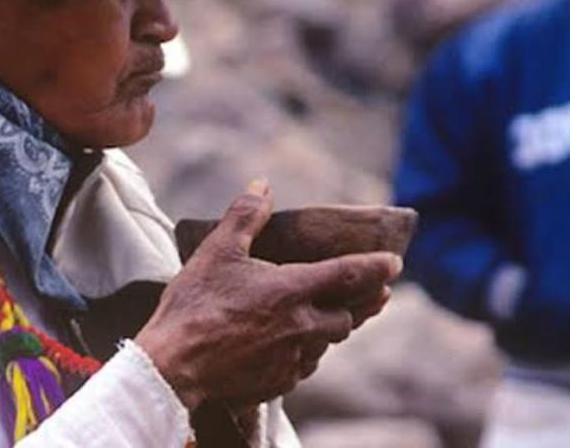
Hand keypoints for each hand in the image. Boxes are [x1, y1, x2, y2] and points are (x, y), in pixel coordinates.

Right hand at [135, 179, 400, 409]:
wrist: (174, 366)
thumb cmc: (194, 305)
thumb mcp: (216, 251)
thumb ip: (245, 217)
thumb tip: (262, 186)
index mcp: (291, 290)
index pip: (349, 275)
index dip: (376, 266)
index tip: (395, 262)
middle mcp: (301, 327)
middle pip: (348, 316)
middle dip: (362, 303)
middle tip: (374, 292)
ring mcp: (291, 359)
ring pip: (328, 343)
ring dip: (333, 327)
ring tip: (334, 316)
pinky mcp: (278, 383)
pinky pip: (305, 366)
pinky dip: (306, 352)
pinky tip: (295, 346)